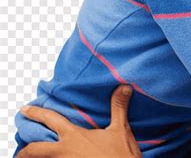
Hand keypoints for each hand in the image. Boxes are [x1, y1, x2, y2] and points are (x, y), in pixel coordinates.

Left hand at [17, 85, 140, 157]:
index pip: (51, 120)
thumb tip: (124, 86)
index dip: (36, 113)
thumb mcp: (121, 129)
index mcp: (74, 136)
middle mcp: (64, 152)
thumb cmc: (120, 155)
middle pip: (35, 150)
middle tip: (19, 151)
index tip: (25, 110)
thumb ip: (118, 108)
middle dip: (24, 151)